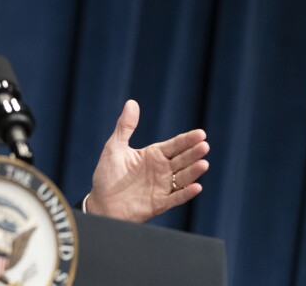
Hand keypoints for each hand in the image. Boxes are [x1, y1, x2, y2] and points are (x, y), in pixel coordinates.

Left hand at [85, 100, 209, 221]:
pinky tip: (196, 187)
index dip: (187, 140)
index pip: (174, 145)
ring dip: (193, 172)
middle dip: (193, 153)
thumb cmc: (108, 174)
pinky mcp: (159, 203)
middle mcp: (161, 170)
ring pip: (182, 178)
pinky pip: (175, 198)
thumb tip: (132, 102)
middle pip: (182, 160)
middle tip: (204, 145)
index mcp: (153, 155)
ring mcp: (162, 187)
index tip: (201, 134)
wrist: (101, 202)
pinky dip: (185, 194)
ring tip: (203, 164)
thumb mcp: (114, 147)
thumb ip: (125, 127)